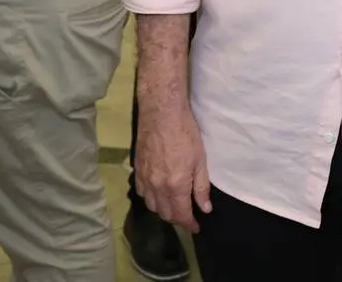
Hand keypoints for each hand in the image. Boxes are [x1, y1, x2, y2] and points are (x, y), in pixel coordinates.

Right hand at [133, 102, 211, 232]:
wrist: (161, 113)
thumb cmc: (186, 134)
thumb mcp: (200, 160)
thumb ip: (201, 187)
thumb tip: (204, 209)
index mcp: (175, 186)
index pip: (181, 215)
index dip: (189, 224)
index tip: (196, 227)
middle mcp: (157, 187)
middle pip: (165, 213)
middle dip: (177, 218)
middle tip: (188, 215)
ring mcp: (145, 179)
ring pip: (152, 205)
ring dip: (163, 210)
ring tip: (174, 205)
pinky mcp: (137, 170)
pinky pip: (142, 193)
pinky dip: (151, 198)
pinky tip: (158, 193)